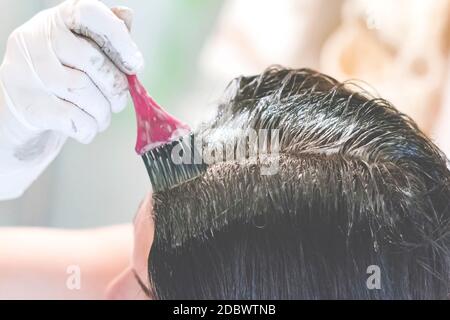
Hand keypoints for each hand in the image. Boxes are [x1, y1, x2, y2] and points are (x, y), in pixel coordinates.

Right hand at [0, 0, 142, 198]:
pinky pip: (74, 119)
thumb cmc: (59, 79)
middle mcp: (35, 40)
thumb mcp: (79, 51)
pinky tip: (89, 127)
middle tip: (119, 101)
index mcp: (54, 21)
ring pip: (84, 91)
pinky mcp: (28, 106)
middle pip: (91, 60)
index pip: (89, 14)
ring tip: (103, 115)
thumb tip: (126, 16)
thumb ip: (104, 35)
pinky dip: (90, 128)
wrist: (19, 114)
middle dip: (116, 87)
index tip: (136, 65)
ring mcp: (27, 73)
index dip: (120, 39)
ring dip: (104, 112)